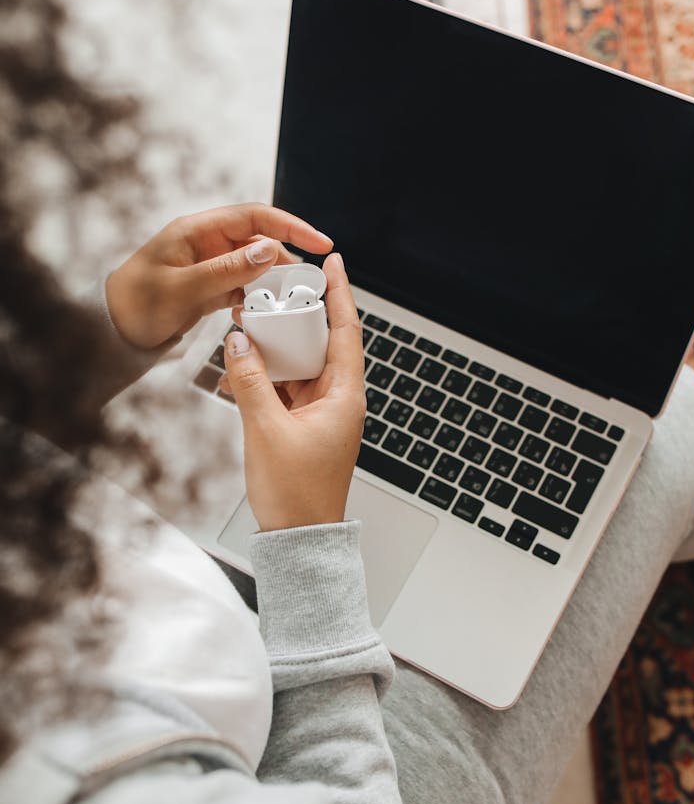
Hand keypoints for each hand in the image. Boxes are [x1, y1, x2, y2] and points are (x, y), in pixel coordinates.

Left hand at [105, 202, 332, 349]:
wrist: (111, 330)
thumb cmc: (136, 304)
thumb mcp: (182, 288)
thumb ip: (226, 270)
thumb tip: (270, 250)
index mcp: (198, 231)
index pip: (255, 218)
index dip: (291, 227)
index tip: (320, 242)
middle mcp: (207, 244)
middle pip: (260, 242)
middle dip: (286, 261)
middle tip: (308, 284)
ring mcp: (210, 266)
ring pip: (255, 268)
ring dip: (272, 285)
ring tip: (286, 304)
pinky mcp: (210, 288)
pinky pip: (243, 288)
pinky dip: (255, 300)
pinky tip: (259, 316)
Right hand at [222, 253, 364, 531]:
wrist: (299, 541)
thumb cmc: (296, 494)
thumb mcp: (265, 430)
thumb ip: (249, 382)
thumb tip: (237, 341)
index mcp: (345, 396)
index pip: (346, 332)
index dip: (340, 294)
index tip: (333, 261)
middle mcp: (339, 401)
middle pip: (322, 343)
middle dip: (298, 316)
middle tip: (273, 292)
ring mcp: (322, 414)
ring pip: (301, 366)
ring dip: (278, 348)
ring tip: (251, 325)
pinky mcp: (304, 428)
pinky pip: (287, 389)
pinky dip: (268, 377)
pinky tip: (243, 370)